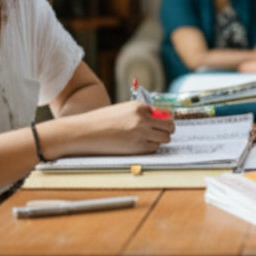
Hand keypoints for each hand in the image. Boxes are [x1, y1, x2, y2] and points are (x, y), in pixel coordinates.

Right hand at [50, 101, 174, 158]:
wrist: (85, 132)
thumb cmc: (103, 120)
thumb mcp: (124, 110)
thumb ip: (141, 113)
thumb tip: (159, 119)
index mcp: (139, 107)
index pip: (164, 113)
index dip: (161, 119)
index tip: (158, 123)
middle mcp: (143, 119)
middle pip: (170, 127)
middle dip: (166, 130)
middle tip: (160, 132)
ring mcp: (141, 134)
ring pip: (164, 139)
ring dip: (159, 139)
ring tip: (147, 138)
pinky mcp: (137, 148)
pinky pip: (153, 148)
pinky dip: (150, 147)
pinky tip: (138, 144)